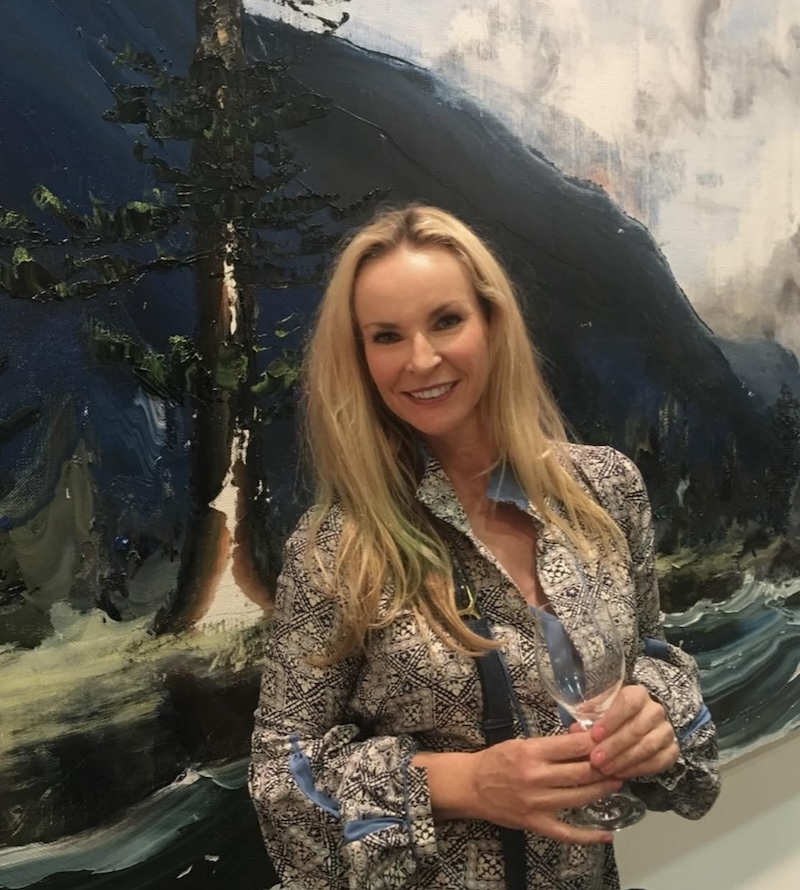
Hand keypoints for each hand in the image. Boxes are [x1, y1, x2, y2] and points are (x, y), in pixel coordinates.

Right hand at [467, 733, 622, 843]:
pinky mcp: (535, 824)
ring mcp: (537, 803)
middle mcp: (536, 777)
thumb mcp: (521, 743)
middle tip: (621, 762)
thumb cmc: (496, 760)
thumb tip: (580, 735)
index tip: (609, 739)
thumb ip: (550, 743)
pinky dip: (589, 836)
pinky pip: (567, 833)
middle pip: (581, 773)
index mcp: (531, 752)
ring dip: (602, 791)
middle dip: (605, 767)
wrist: (471, 786)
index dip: (595, 743)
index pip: (572, 746)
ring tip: (617, 782)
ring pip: (579, 798)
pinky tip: (607, 834)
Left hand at [584, 684, 679, 778]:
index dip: (611, 720)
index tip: (594, 736)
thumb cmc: (610, 716)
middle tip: (596, 760)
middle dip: (614, 746)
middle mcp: (655, 710)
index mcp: (637, 694)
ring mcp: (666, 730)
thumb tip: (575, 730)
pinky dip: (639, 769)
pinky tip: (622, 774)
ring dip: (624, 760)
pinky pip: (659, 761)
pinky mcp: (672, 749)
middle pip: (637, 728)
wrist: (632, 726)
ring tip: (605, 770)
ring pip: (648, 746)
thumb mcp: (597, 711)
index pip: (628, 703)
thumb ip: (587, 718)